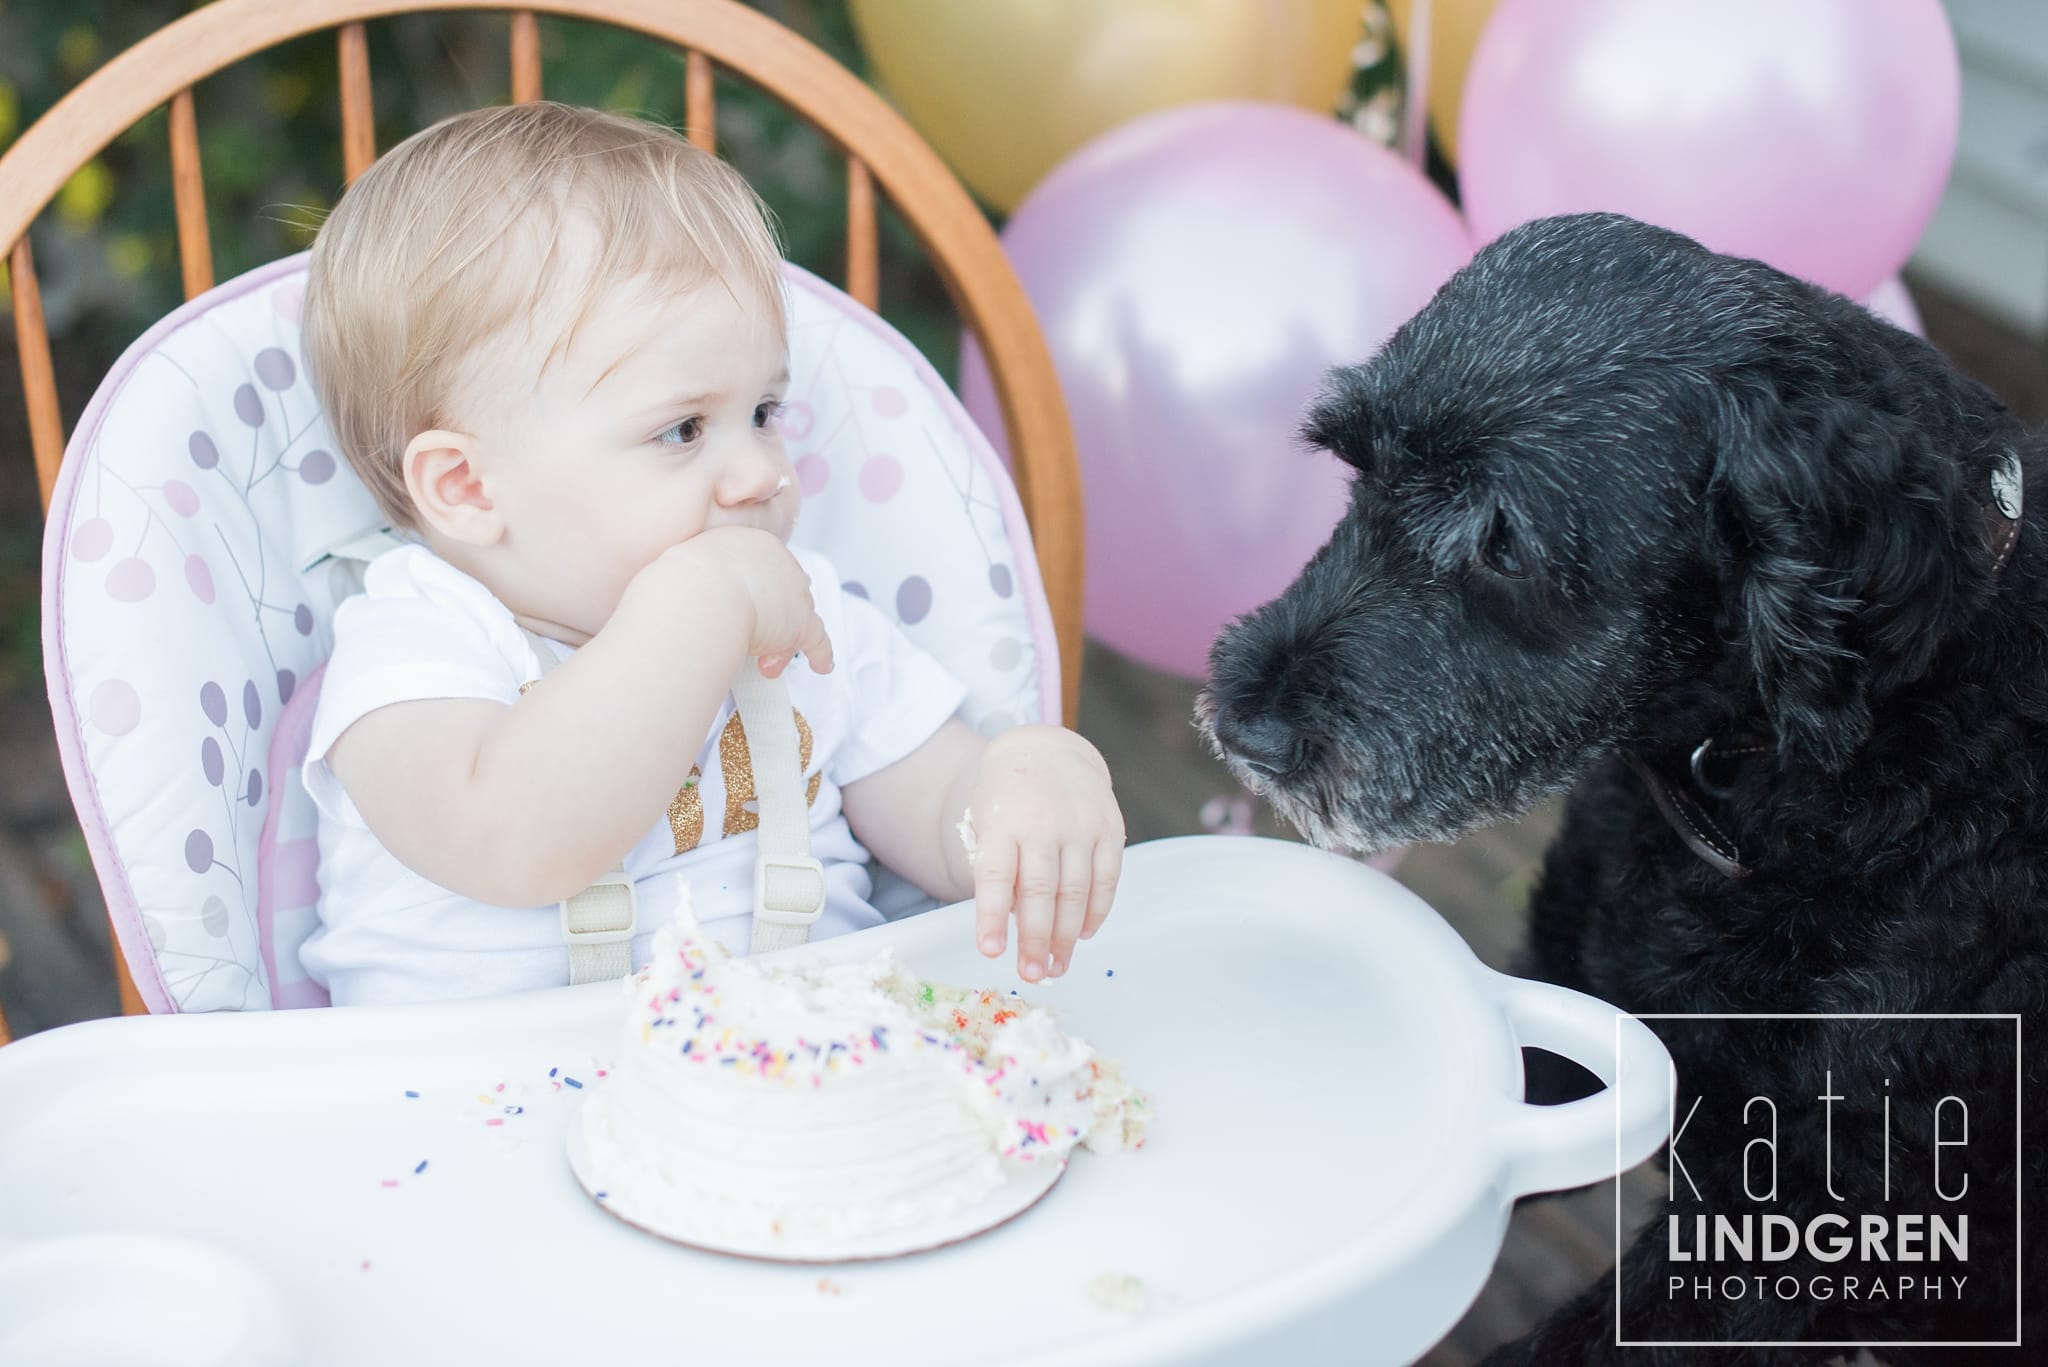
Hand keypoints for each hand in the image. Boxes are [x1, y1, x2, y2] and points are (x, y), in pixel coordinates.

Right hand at [633, 528, 832, 677]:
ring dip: (783, 642)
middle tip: (758, 639)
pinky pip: (818, 640)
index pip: (766, 570)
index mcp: (752, 544)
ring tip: (766, 664)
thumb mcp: (687, 562)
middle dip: (773, 617)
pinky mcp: (801, 624)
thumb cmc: (680, 583)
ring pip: (797, 618)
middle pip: (785, 592)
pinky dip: (821, 654)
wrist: (697, 595)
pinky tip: (822, 665)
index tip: (745, 608)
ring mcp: (794, 593)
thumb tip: (690, 588)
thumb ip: (700, 573)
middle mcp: (780, 563)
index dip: (758, 594)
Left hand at [966, 726, 1123, 981]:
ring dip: (1066, 936)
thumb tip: (1015, 924)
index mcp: (1002, 822)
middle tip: (1032, 974)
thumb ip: (998, 869)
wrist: (1046, 751)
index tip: (991, 952)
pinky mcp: (1109, 827)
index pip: (996, 876)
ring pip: (1076, 891)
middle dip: (1036, 940)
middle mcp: (1043, 822)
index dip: (993, 917)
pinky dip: (1096, 911)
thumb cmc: (1007, 802)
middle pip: (1040, 891)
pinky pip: (1106, 878)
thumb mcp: (986, 824)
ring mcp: (1080, 824)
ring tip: (1056, 967)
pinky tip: (1083, 934)